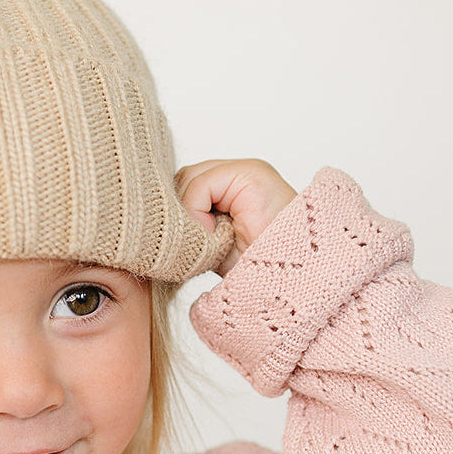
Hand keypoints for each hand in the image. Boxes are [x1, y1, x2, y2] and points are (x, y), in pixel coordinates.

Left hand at [175, 159, 296, 276]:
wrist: (293, 282)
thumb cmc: (258, 272)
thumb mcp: (213, 248)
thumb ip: (193, 228)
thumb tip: (159, 223)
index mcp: (234, 190)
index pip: (186, 185)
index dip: (179, 214)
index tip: (188, 244)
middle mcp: (241, 175)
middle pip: (184, 178)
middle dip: (181, 212)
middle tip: (196, 242)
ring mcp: (248, 171)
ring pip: (188, 179)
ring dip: (189, 214)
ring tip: (209, 241)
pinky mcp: (251, 174)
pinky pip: (200, 185)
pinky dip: (196, 212)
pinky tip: (214, 235)